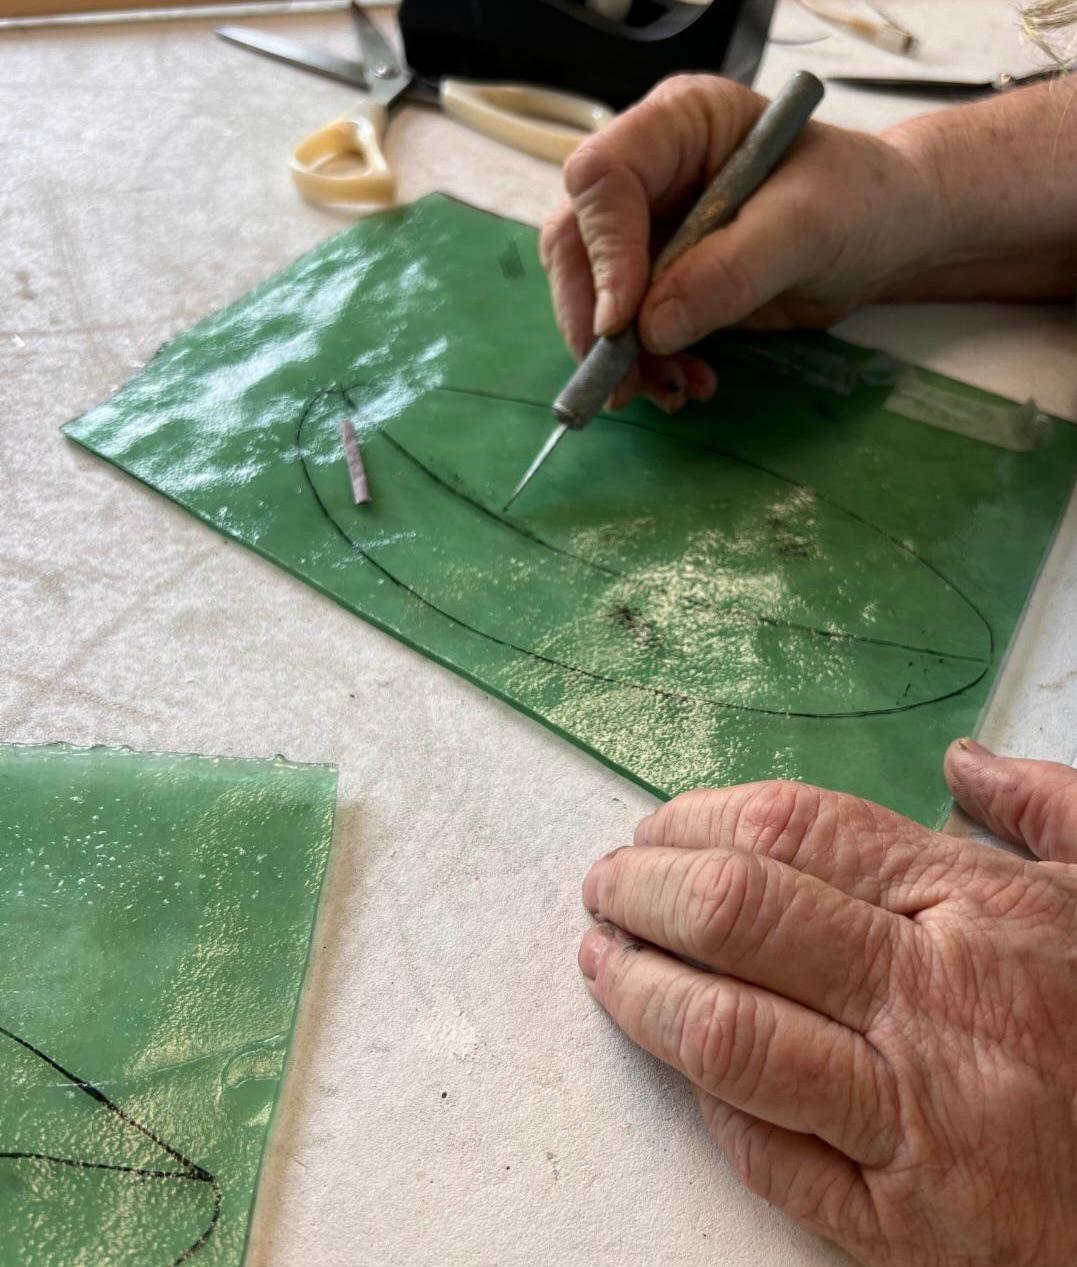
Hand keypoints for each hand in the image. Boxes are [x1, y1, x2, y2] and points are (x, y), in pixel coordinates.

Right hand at [541, 74, 945, 412]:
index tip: (623, 320)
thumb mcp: (808, 225)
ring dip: (622, 356)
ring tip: (673, 392)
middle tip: (618, 380)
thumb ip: (730, 270)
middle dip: (591, 318)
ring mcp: (651, 231)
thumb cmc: (861, 199)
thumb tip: (651, 327)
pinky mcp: (662, 284)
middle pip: (576, 243)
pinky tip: (688, 385)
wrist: (888, 237)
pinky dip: (649, 367)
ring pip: (593, 296)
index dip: (604, 251)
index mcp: (678, 126)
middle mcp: (650, 175)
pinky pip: (630, 330)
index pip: (603, 179)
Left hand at [577, 740, 1076, 1264]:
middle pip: (738, 916)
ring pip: (729, 1038)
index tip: (655, 829)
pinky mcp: (903, 1227)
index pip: (794, 834)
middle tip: (606, 887)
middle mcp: (934, 1004)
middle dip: (645, 890)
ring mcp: (915, 1121)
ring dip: (641, 991)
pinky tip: (685, 1064)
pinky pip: (769, 1155)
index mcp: (976, 908)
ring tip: (604, 962)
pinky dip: (710, 1102)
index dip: (699, 820)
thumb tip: (962, 762)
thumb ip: (1046, 810)